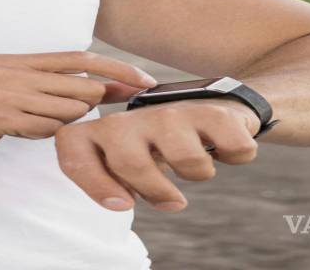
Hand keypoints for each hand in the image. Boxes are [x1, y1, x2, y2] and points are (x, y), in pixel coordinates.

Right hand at [0, 51, 156, 162]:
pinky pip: (42, 127)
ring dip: (67, 120)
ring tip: (43, 121)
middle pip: (79, 83)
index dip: (115, 67)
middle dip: (96, 100)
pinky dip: (44, 133)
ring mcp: (6, 92)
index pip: (80, 58)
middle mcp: (16, 70)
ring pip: (66, 107)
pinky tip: (26, 131)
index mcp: (20, 59)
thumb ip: (44, 82)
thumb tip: (91, 88)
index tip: (142, 79)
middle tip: (95, 108)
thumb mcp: (3, 81)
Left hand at [54, 98, 261, 212]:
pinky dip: (236, 154)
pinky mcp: (215, 113)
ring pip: (187, 160)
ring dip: (199, 172)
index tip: (125, 204)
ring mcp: (176, 113)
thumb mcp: (132, 157)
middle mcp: (138, 117)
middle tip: (173, 201)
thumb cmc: (164, 142)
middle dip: (155, 190)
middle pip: (130, 162)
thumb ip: (115, 176)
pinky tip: (225, 146)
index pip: (73, 146)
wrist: (217, 104)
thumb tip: (120, 200)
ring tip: (198, 162)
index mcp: (108, 130)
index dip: (93, 181)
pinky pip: (232, 150)